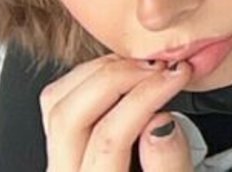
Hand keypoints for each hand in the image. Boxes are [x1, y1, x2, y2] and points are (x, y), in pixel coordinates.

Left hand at [40, 54, 193, 171]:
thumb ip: (169, 167)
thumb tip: (161, 122)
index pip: (109, 137)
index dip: (146, 97)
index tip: (175, 76)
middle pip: (71, 113)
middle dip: (120, 78)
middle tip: (158, 69)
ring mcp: (56, 160)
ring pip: (57, 99)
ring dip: (102, 72)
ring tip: (142, 68)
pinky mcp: (61, 144)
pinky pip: (61, 96)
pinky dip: (92, 74)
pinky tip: (122, 74)